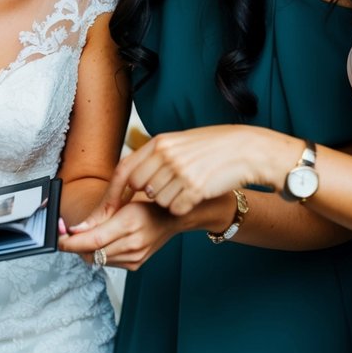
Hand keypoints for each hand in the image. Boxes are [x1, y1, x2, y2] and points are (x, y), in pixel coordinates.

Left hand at [59, 199, 181, 270]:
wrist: (169, 220)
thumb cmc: (144, 207)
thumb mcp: (120, 204)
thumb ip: (96, 218)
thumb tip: (73, 230)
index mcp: (128, 225)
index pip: (93, 240)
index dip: (72, 242)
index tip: (58, 239)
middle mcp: (132, 245)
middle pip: (92, 252)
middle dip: (75, 246)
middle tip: (65, 235)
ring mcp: (135, 258)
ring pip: (98, 260)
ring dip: (86, 250)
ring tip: (84, 237)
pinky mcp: (135, 265)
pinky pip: (108, 263)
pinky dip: (99, 254)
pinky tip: (101, 243)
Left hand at [103, 125, 292, 215]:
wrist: (245, 149)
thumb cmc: (211, 147)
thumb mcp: (178, 143)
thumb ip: (154, 156)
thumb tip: (130, 177)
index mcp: (159, 142)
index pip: (123, 170)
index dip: (114, 192)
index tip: (105, 210)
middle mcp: (166, 155)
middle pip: (139, 187)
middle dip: (147, 195)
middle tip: (163, 191)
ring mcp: (180, 171)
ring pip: (158, 200)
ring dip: (169, 200)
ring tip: (186, 187)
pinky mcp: (195, 188)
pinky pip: (176, 208)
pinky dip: (183, 207)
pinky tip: (195, 194)